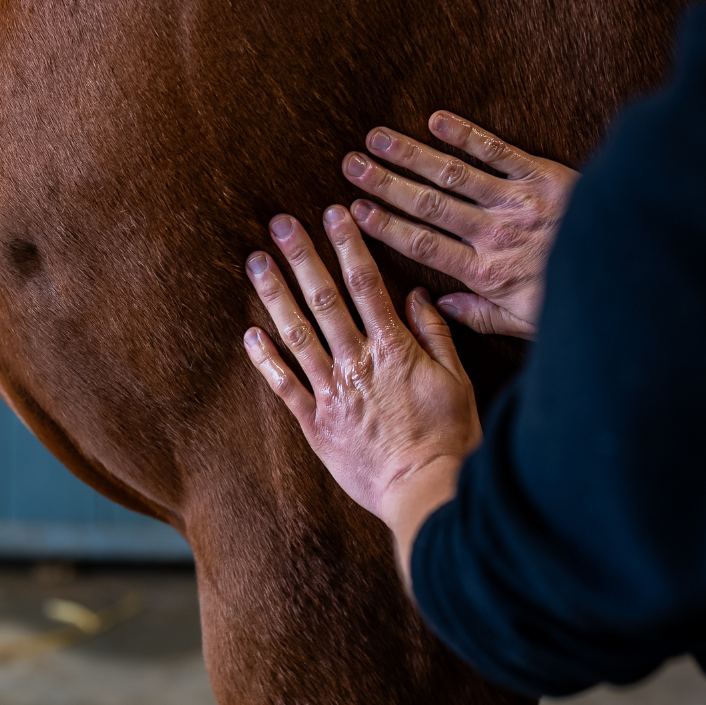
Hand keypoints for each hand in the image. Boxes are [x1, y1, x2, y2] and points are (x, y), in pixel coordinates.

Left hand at [243, 206, 481, 534]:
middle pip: (324, 299)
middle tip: (281, 223)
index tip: (334, 214)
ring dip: (275, 296)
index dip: (349, 246)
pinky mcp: (316, 424)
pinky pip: (285, 386)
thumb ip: (435, 335)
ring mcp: (332, 392)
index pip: (367, 284)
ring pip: (297, 334)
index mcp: (393, 348)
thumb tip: (418, 295)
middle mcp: (356, 363)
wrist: (424, 491)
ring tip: (256, 263)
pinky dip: (265, 360)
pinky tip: (249, 333)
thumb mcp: (456, 380)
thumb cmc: (448, 438)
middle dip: (302, 257)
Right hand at [342, 111, 579, 338]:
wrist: (633, 272)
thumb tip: (434, 305)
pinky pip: (498, 151)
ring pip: (454, 175)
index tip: (355, 211)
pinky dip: (467, 135)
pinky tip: (436, 120)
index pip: (424, 245)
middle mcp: (495, 234)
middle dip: (385, 184)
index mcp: (486, 272)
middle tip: (351, 166)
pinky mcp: (544, 176)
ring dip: (411, 154)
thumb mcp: (525, 324)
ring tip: (376, 139)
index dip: (385, 227)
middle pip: (428, 205)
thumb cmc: (575, 301)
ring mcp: (518, 202)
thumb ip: (478, 316)